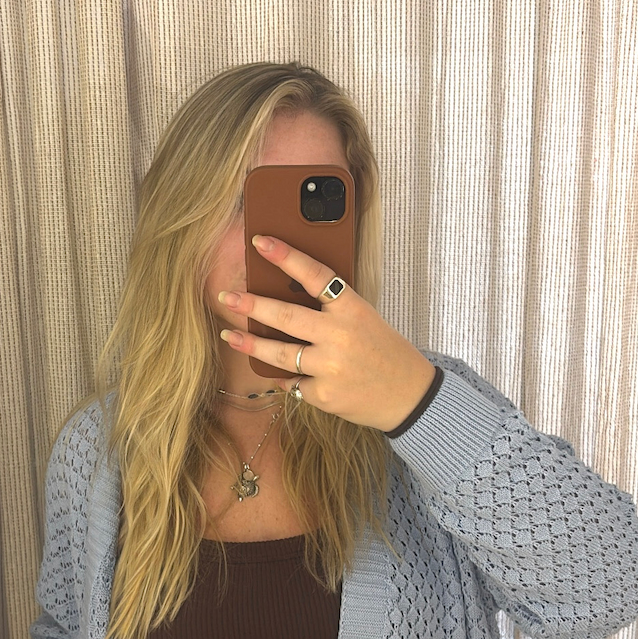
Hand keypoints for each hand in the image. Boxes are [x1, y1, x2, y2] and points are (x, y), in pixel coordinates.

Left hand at [218, 235, 434, 431]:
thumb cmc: (385, 352)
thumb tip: (286, 297)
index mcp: (353, 309)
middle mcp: (339, 336)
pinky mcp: (322, 395)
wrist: (409, 396)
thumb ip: (332, 310)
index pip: (315, 274)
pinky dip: (288, 377)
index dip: (285, 256)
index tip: (260, 242)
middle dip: (250, 306)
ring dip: (250, 344)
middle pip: (284, 315)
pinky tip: (286, 373)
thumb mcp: (365, 320)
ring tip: (230, 336)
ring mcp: (329, 368)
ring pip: (278, 353)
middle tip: (228, 298)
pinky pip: (292, 382)